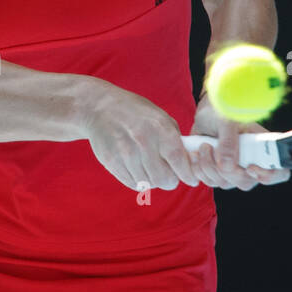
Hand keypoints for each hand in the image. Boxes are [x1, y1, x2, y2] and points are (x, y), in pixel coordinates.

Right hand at [80, 82, 201, 191]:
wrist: (100, 107)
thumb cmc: (136, 113)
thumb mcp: (160, 117)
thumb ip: (175, 140)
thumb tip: (190, 164)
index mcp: (160, 128)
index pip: (179, 161)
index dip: (188, 175)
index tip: (191, 180)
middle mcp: (143, 140)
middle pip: (164, 179)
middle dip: (170, 181)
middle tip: (169, 177)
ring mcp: (125, 152)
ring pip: (147, 184)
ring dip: (152, 180)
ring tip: (150, 168)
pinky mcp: (110, 161)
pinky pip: (132, 183)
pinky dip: (138, 181)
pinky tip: (137, 168)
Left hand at [187, 92, 290, 189]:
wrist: (205, 115)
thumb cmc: (222, 112)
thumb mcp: (226, 120)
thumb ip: (229, 141)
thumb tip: (228, 166)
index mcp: (264, 148)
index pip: (279, 172)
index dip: (269, 176)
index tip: (250, 167)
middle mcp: (252, 163)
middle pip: (245, 183)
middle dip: (225, 169)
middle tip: (210, 147)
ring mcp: (235, 171)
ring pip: (223, 183)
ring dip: (207, 166)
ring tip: (202, 145)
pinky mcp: (217, 174)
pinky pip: (208, 182)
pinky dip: (198, 169)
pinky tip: (195, 153)